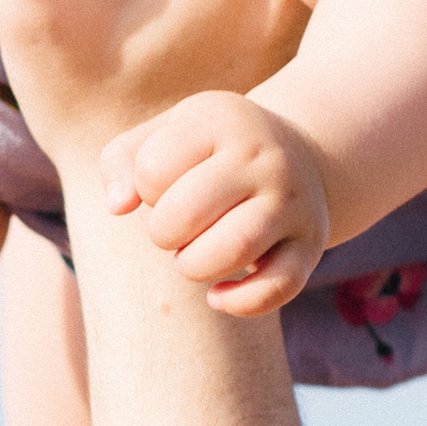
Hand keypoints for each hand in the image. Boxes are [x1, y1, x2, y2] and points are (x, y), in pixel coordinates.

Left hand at [99, 92, 330, 315]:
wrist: (302, 155)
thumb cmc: (212, 150)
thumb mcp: (167, 133)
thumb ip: (121, 160)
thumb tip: (117, 206)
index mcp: (221, 122)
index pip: (152, 170)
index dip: (144, 189)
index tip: (164, 186)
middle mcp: (264, 158)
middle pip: (186, 212)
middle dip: (162, 234)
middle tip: (172, 231)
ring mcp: (292, 203)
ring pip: (234, 249)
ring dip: (195, 266)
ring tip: (193, 258)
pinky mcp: (309, 246)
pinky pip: (275, 288)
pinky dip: (238, 303)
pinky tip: (218, 295)